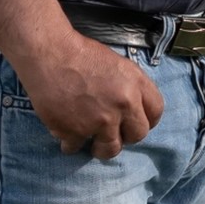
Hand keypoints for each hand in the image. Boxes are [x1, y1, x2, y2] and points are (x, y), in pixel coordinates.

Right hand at [18, 26, 164, 159]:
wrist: (48, 54)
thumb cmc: (80, 53)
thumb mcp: (118, 64)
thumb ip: (130, 88)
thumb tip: (133, 109)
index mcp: (135, 84)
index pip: (155, 112)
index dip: (146, 119)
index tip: (134, 123)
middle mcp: (122, 105)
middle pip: (137, 135)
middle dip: (126, 136)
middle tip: (113, 132)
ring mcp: (99, 121)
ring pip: (110, 150)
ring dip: (101, 148)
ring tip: (92, 142)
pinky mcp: (74, 131)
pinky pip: (76, 147)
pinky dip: (70, 142)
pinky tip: (66, 132)